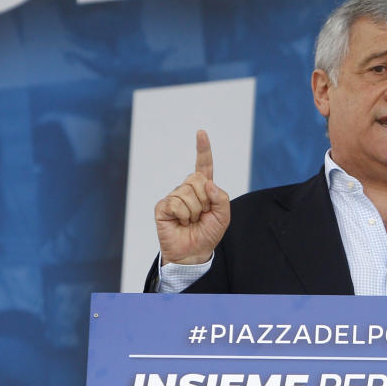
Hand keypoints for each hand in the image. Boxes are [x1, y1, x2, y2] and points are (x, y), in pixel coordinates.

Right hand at [154, 130, 230, 264]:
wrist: (193, 252)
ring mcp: (174, 196)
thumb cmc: (207, 234)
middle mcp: (187, 189)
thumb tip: (207, 183)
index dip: (203, 149)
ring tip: (191, 221)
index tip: (201, 133)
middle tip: (201, 215)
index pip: (203, 165)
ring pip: (187, 193)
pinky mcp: (163, 206)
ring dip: (194, 212)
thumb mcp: (223, 216)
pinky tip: (180, 222)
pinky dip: (183, 216)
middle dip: (204, 200)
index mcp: (203, 188)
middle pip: (197, 179)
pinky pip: (176, 203)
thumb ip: (221, 198)